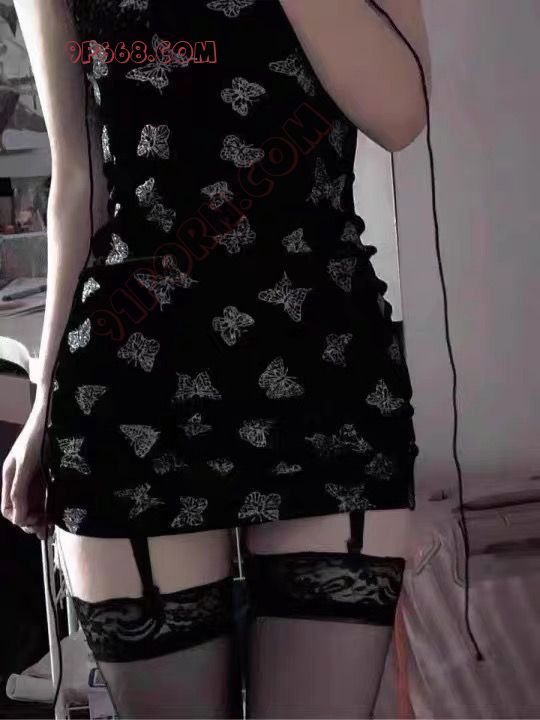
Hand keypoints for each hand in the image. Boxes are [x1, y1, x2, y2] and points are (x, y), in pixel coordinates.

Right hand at [1, 401, 49, 539]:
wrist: (54, 414)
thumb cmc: (38, 434)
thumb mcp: (26, 463)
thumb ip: (20, 489)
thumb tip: (18, 519)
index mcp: (10, 476)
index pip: (8, 508)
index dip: (19, 519)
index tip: (35, 522)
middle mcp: (20, 479)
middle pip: (21, 508)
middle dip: (31, 521)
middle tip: (46, 526)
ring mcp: (34, 476)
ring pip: (34, 504)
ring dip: (42, 515)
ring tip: (53, 522)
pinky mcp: (48, 473)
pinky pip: (46, 495)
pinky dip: (50, 505)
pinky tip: (58, 510)